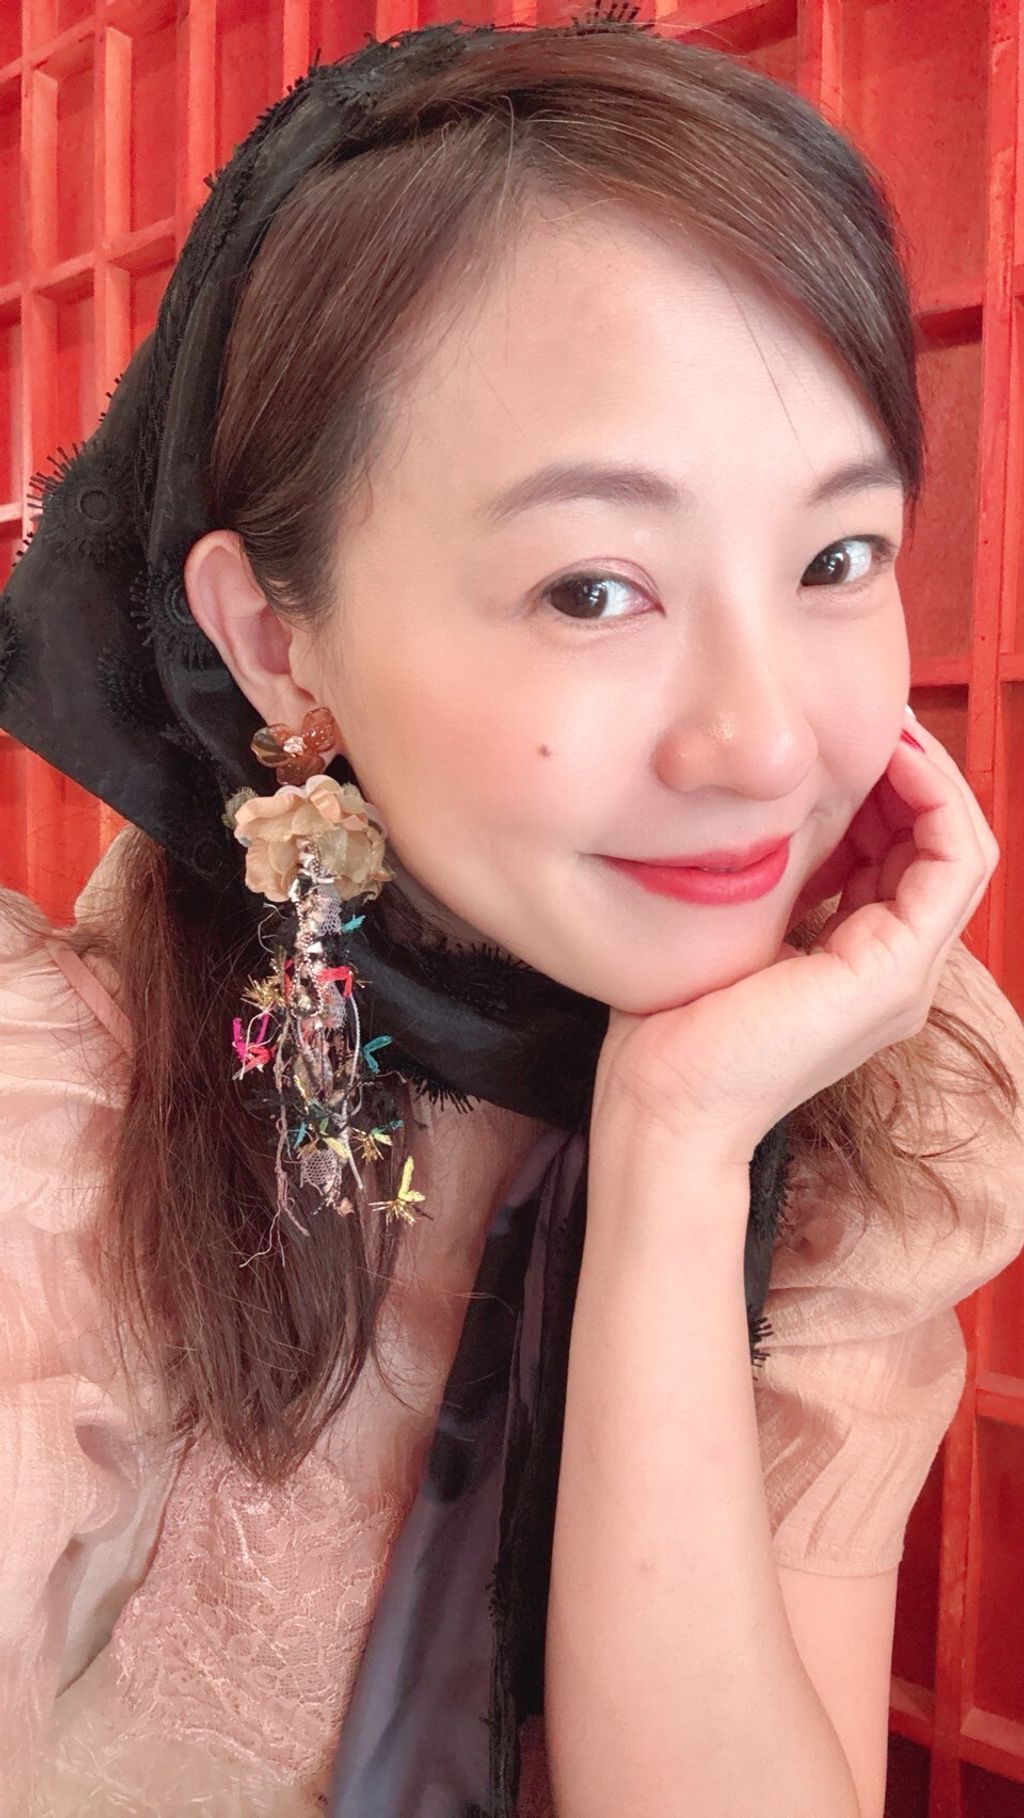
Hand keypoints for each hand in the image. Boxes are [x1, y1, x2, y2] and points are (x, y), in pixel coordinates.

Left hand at [594, 716, 999, 1166]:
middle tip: (871, 712)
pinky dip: (934, 801)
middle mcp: (894, 969)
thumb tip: (757, 802)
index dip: (887, 785)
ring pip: (958, 848)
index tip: (844, 734)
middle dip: (910, 770)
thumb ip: (762, 875)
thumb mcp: (726, 926)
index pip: (903, 852)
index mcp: (859, 961)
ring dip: (929, 775)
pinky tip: (889, 760)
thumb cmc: (669, 1030)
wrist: (662, 1106)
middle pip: (935, 844)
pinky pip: (954, 864)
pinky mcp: (897, 972)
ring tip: (884, 725)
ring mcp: (905, 975)